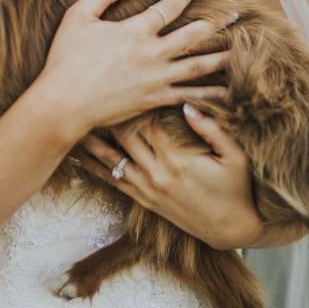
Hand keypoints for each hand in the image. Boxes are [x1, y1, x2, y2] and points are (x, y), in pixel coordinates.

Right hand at [42, 0, 230, 145]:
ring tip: (240, 54)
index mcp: (136, 30)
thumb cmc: (65, 60)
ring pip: (197, 66)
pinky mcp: (153, 101)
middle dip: (216, 23)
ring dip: (221, 59)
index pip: (168, 8)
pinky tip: (224, 94)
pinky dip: (207, 95)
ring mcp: (156, 79)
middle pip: (193, 34)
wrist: (63, 104)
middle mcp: (152, 52)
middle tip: (236, 15)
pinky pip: (187, 96)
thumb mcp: (78, 17)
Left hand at [85, 103, 257, 248]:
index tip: (121, 79)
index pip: (147, 120)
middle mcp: (157, 173)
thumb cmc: (237, 188)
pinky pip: (114, 181)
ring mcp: (148, 189)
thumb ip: (211, 129)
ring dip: (92, 141)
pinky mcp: (145, 201)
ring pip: (112, 159)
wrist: (230, 228)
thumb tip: (187, 103)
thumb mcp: (234, 155)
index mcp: (177, 158)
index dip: (133, 99)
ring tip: (70, 123)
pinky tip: (78, 159)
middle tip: (88, 92)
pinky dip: (95, 168)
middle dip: (107, 115)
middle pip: (123, 136)